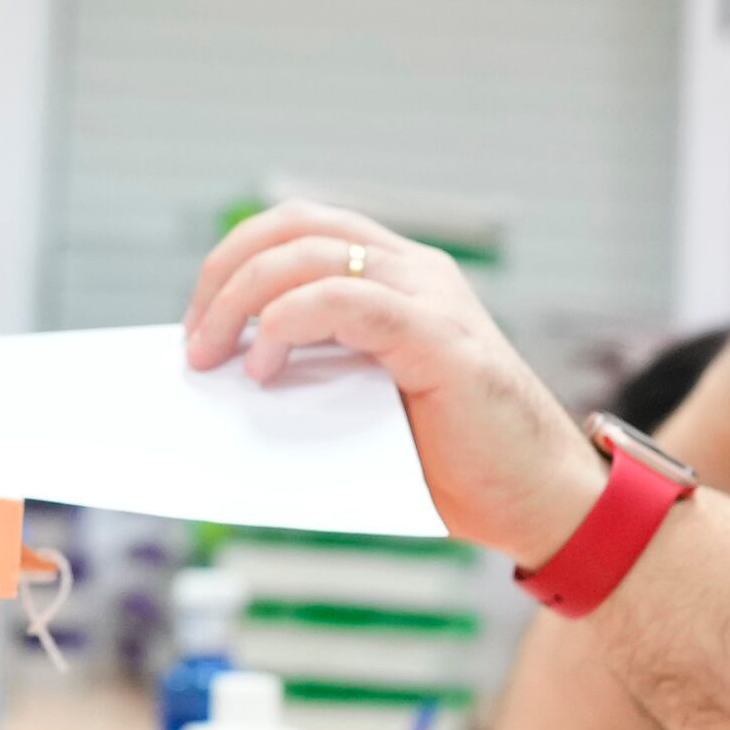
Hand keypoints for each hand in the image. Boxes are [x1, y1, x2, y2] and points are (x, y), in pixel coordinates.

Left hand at [180, 201, 609, 562]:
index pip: (300, 226)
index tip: (196, 320)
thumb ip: (315, 368)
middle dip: (226, 272)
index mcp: (399, 275)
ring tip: (214, 355)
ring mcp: (431, 298)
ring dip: (242, 299)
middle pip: (295, 226)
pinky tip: (264, 363)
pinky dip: (289, 322)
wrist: (536, 502)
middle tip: (194, 339)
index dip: (235, 259)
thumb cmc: (451, 462)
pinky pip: (348, 303)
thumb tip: (222, 370)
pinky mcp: (440, 340)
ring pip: (312, 256)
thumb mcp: (363, 400)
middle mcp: (416, 271)